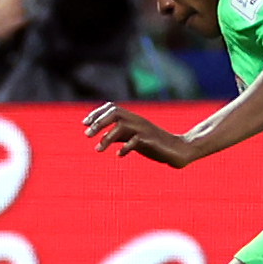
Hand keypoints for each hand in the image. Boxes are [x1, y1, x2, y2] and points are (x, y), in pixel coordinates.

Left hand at [83, 103, 202, 166]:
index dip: (97, 113)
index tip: (84, 123)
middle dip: (98, 122)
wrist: (178, 149)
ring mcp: (144, 130)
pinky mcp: (151, 140)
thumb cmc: (155, 144)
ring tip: (98, 150)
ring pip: (122, 126)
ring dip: (108, 137)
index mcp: (133, 118)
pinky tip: (119, 155)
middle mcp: (137, 121)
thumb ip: (120, 135)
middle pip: (115, 113)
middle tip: (86, 135)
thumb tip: (102, 137)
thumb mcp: (134, 138)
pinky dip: (125, 148)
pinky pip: (135, 141)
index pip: (112, 108)